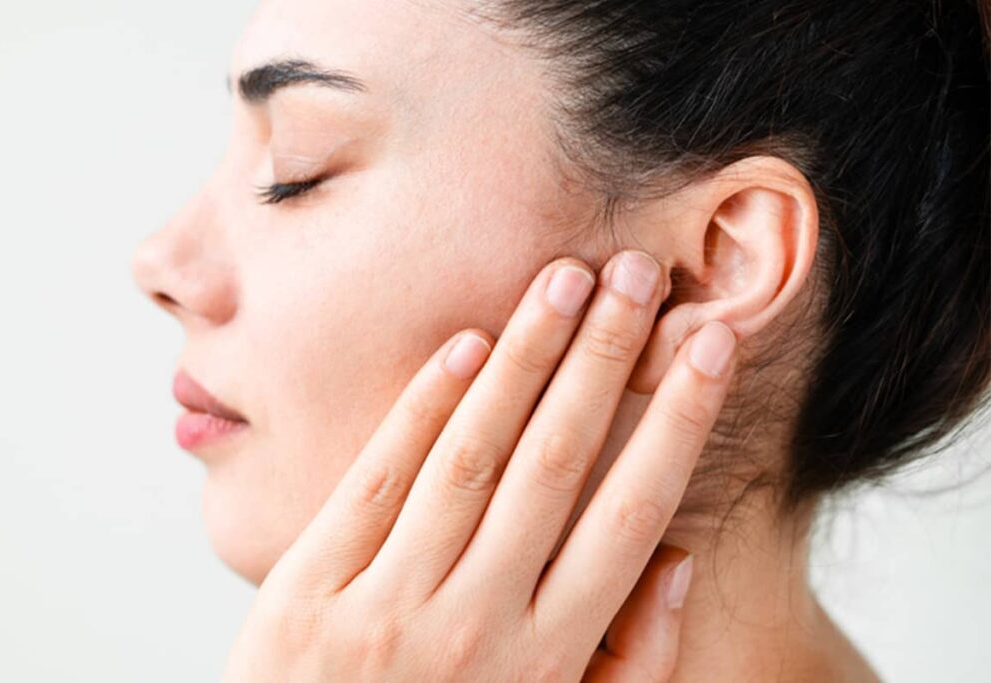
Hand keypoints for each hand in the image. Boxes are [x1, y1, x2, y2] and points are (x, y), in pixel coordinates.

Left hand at [222, 249, 736, 681]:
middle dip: (604, 359)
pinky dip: (423, 408)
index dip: (677, 419)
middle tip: (639, 274)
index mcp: (548, 659)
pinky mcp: (308, 590)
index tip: (710, 344)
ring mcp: (386, 604)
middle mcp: (475, 624)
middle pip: (555, 464)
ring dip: (523, 359)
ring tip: (564, 282)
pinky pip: (376, 479)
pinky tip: (466, 344)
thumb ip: (630, 662)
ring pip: (471, 456)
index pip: (631, 512)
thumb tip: (677, 560)